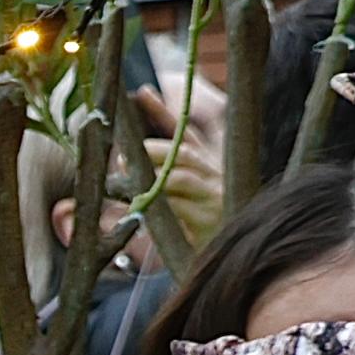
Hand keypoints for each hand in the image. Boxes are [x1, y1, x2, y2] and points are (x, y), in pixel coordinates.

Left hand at [131, 71, 235, 256]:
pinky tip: (135, 205)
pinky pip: (176, 207)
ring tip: (121, 181)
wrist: (233, 264)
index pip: (184, 132)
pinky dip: (154, 204)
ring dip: (147, 174)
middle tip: (121, 159)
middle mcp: (213, 176)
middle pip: (180, 151)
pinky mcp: (207, 221)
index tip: (142, 91)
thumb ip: (159, 184)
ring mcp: (212, 197)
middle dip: (149, 149)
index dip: (163, 111)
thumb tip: (124, 166)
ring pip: (177, 175)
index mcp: (208, 167)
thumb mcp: (181, 203)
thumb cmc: (202, 234)